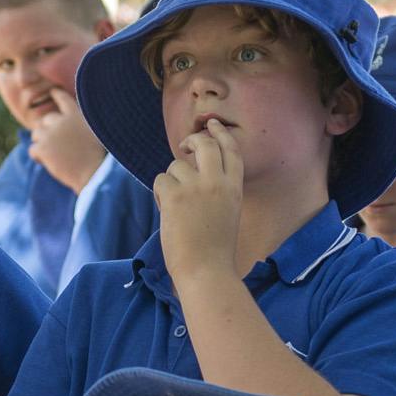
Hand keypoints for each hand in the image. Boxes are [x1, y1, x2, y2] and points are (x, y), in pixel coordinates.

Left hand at [30, 85, 108, 190]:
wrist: (94, 175)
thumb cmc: (98, 158)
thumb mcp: (95, 133)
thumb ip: (80, 124)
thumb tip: (70, 121)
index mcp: (76, 115)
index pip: (63, 98)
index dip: (56, 94)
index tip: (52, 91)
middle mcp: (62, 121)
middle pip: (45, 120)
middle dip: (48, 131)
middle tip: (58, 147)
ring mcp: (51, 134)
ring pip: (36, 134)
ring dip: (42, 144)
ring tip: (55, 156)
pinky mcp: (43, 148)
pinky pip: (33, 150)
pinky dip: (38, 157)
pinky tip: (49, 163)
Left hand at [154, 120, 245, 283]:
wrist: (206, 270)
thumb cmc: (215, 251)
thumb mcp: (227, 214)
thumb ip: (216, 191)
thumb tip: (192, 173)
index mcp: (235, 188)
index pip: (231, 150)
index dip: (221, 134)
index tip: (212, 124)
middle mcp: (217, 183)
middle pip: (206, 144)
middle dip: (193, 140)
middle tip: (185, 146)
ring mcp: (196, 187)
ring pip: (176, 165)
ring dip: (171, 180)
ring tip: (175, 206)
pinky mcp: (175, 195)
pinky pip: (161, 179)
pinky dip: (160, 193)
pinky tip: (167, 211)